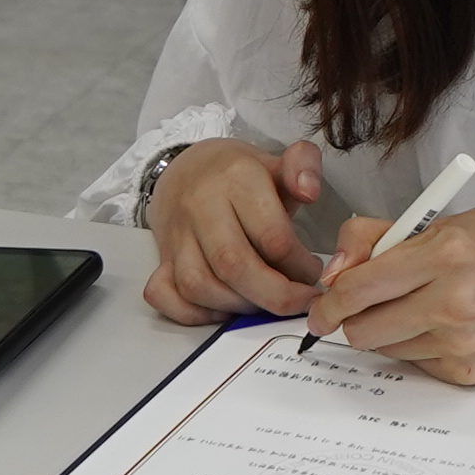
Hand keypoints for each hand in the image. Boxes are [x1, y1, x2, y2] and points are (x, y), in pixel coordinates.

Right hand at [142, 139, 327, 320]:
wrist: (185, 168)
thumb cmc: (236, 175)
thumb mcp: (276, 161)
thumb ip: (303, 166)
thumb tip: (310, 190)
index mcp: (236, 180)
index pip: (272, 236)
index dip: (300, 266)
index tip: (313, 274)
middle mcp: (201, 206)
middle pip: (233, 265)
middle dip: (274, 296)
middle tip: (299, 302)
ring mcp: (177, 234)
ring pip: (198, 285)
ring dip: (237, 306)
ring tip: (265, 301)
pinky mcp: (161, 256)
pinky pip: (165, 294)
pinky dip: (193, 312)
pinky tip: (224, 309)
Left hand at [308, 203, 474, 386]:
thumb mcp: (438, 221)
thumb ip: (376, 238)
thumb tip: (333, 274)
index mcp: (445, 255)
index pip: (359, 289)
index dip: (329, 300)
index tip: (322, 305)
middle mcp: (455, 303)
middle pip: (364, 332)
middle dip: (352, 320)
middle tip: (362, 307)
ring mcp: (465, 342)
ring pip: (387, 351)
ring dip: (388, 331)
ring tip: (418, 306)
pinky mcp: (471, 370)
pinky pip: (417, 365)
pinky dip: (418, 346)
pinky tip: (444, 324)